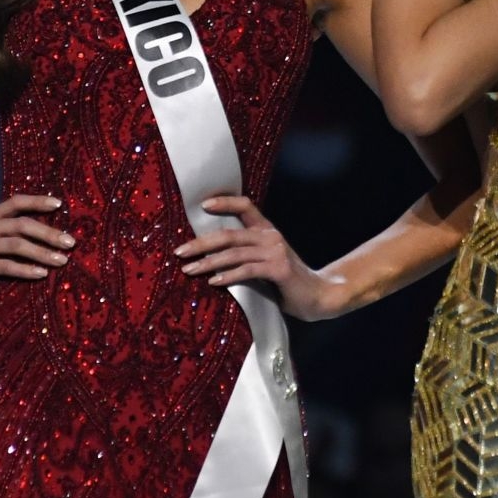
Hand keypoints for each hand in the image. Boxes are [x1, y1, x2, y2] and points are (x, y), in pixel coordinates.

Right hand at [0, 194, 71, 306]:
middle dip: (50, 233)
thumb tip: (44, 233)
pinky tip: (41, 274)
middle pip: (23, 224)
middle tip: (71, 242)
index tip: (60, 205)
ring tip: (62, 260)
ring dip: (43, 253)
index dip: (38, 201)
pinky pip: (6, 266)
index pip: (16, 202)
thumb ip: (5, 232)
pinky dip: (26, 270)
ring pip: (18, 244)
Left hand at [176, 196, 345, 320]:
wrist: (319, 295)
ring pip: (234, 253)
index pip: (245, 206)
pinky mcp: (279, 270)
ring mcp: (275, 252)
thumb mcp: (265, 261)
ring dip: (208, 262)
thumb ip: (246, 255)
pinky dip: (228, 276)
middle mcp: (271, 236)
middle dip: (201, 243)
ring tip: (188, 270)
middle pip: (229, 234)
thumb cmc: (287, 282)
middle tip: (179, 252)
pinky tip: (213, 282)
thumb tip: (209, 256)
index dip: (225, 202)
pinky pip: (247, 270)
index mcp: (267, 230)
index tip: (202, 204)